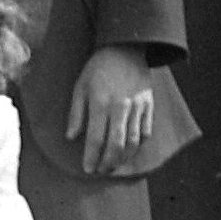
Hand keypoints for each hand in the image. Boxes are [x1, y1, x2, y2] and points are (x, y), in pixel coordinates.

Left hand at [66, 44, 154, 175]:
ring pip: (133, 142)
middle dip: (107, 162)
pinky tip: (128, 152)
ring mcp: (138, 107)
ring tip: (112, 166)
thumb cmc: (98, 68)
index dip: (91, 156)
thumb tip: (70, 137)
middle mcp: (121, 107)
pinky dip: (137, 146)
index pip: (96, 138)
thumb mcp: (80, 87)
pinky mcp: (149, 106)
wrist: (125, 48)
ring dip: (122, 158)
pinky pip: (146, 132)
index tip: (87, 169)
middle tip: (100, 171)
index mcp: (101, 102)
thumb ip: (76, 113)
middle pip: (116, 144)